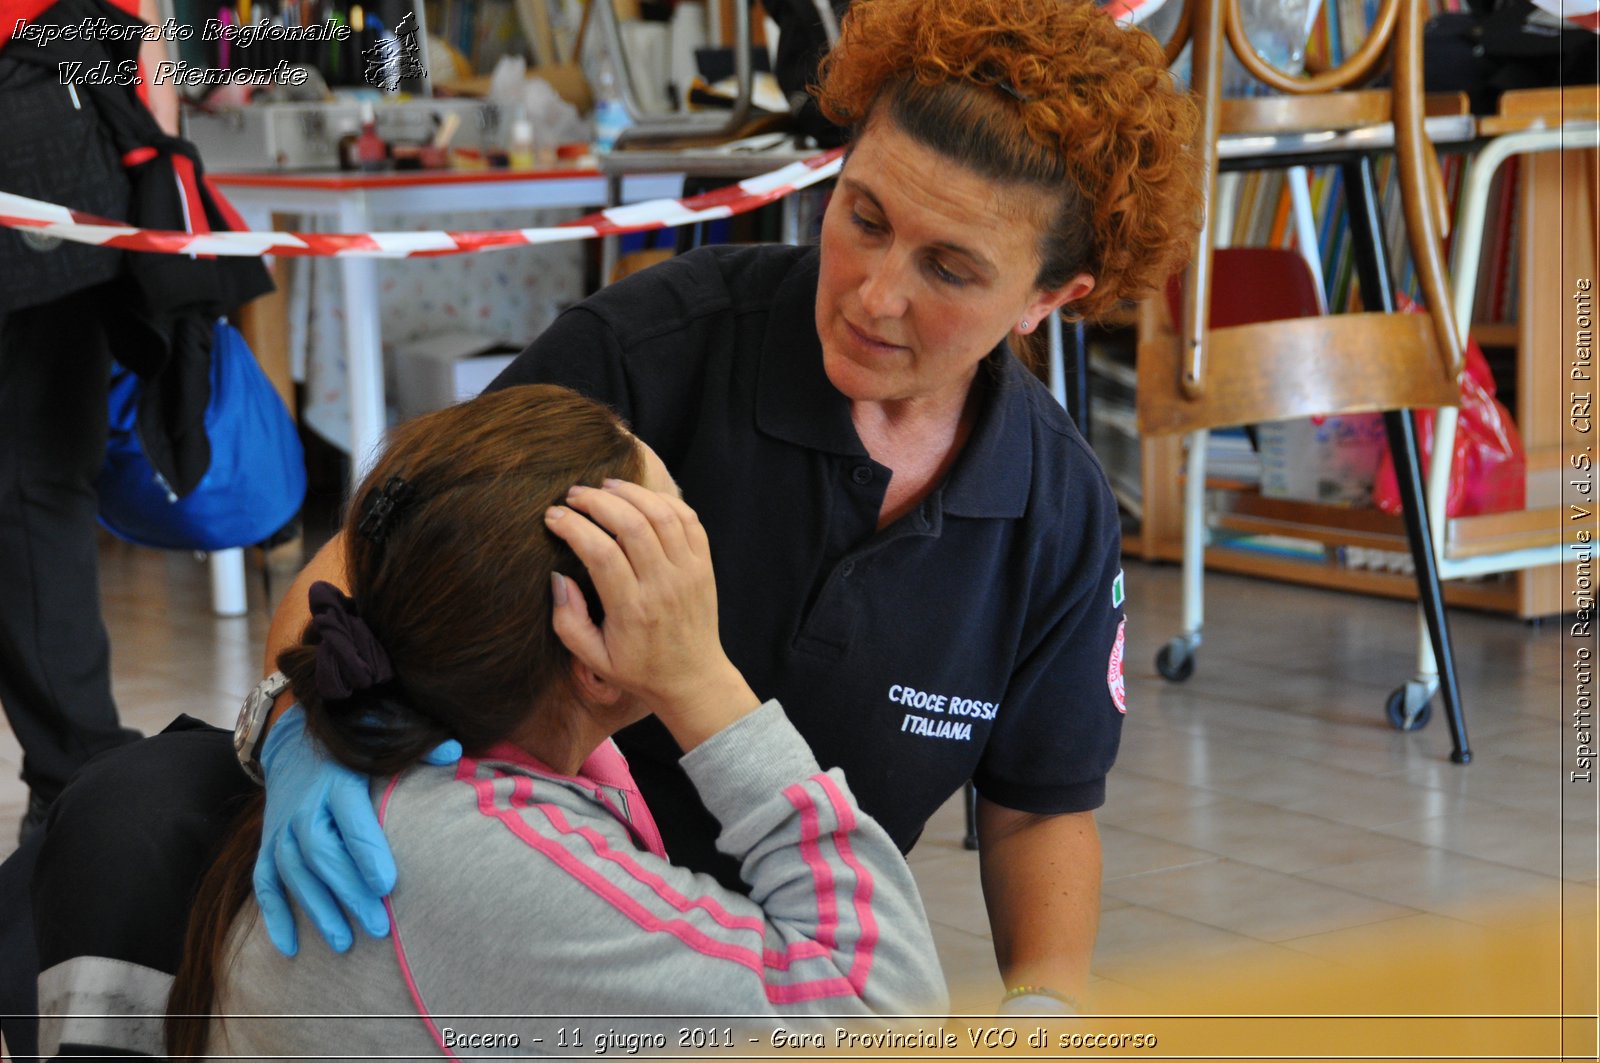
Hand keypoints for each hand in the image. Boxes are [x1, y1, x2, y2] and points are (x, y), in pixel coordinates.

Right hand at [251, 704, 460, 954]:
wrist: (295, 740)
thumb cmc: (353, 746)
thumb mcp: (381, 735)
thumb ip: (416, 749)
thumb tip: (453, 753)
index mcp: (337, 782)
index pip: (351, 821)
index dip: (367, 854)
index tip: (388, 885)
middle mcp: (305, 808)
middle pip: (322, 855)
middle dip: (348, 893)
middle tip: (377, 926)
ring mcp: (282, 828)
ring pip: (294, 874)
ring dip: (317, 910)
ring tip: (344, 944)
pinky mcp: (268, 844)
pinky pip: (264, 882)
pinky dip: (274, 915)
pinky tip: (291, 946)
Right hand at [544, 479, 756, 749]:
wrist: (693, 678)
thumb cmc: (638, 669)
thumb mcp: (593, 659)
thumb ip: (568, 621)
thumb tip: (558, 576)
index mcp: (632, 610)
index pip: (601, 554)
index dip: (573, 527)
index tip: (552, 516)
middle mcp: (663, 587)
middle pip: (631, 525)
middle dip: (596, 501)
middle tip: (573, 495)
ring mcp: (688, 573)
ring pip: (662, 515)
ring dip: (630, 492)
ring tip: (604, 486)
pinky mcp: (704, 565)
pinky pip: (688, 519)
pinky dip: (663, 500)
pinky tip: (639, 497)